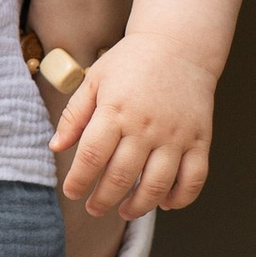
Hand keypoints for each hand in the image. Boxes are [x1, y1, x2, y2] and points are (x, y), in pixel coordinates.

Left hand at [53, 31, 214, 217]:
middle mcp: (146, 126)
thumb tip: (56, 148)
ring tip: (125, 211)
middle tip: (94, 208)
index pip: (91, 157)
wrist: (179, 45)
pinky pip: (193, 179)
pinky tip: (163, 201)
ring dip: (138, 206)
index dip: (78, 181)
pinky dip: (179, 198)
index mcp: (115, 111)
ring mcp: (175, 135)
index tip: (71, 192)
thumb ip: (74, 115)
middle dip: (102, 200)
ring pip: (156, 185)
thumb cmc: (132, 62)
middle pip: (120, 177)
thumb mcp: (95, 80)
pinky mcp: (200, 140)